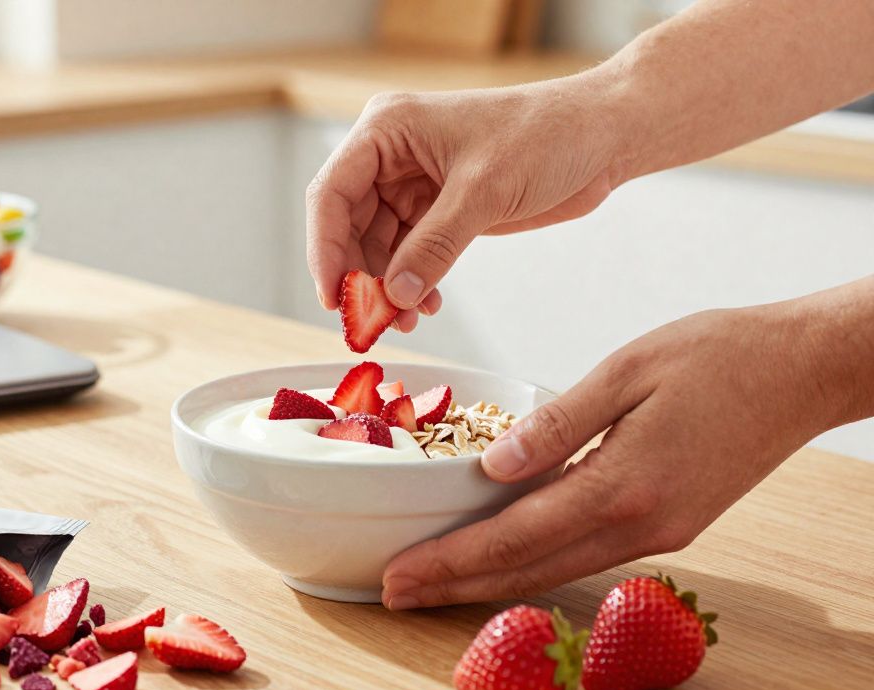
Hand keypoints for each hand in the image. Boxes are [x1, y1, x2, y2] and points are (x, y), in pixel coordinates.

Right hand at [305, 77, 628, 330]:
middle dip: (357, 276)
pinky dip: (411, 285)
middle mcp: (391, 156)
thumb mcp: (485, 190)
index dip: (325, 249)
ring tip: (404, 321)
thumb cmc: (548, 133)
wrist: (603, 135)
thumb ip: (434, 246)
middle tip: (370, 321)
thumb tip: (394, 296)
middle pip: (347, 225)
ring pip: (375, 246)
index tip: (334, 297)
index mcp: (387, 129)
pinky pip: (407, 255)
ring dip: (385, 288)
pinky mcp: (438, 209)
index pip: (331, 193)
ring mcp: (413, 184)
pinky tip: (426, 307)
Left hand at [380, 294, 868, 608]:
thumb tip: (491, 469)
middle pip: (529, 570)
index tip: (399, 576)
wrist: (804, 371)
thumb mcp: (626, 371)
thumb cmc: (720, 356)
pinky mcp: (670, 525)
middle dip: (457, 585)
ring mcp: (659, 533)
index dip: (450, 560)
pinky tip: (505, 555)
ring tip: (436, 583)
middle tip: (395, 593)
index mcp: (623, 486)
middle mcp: (640, 525)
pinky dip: (536, 562)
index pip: (514, 536)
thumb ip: (556, 426)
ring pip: (557, 570)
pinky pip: (586, 554)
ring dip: (492, 581)